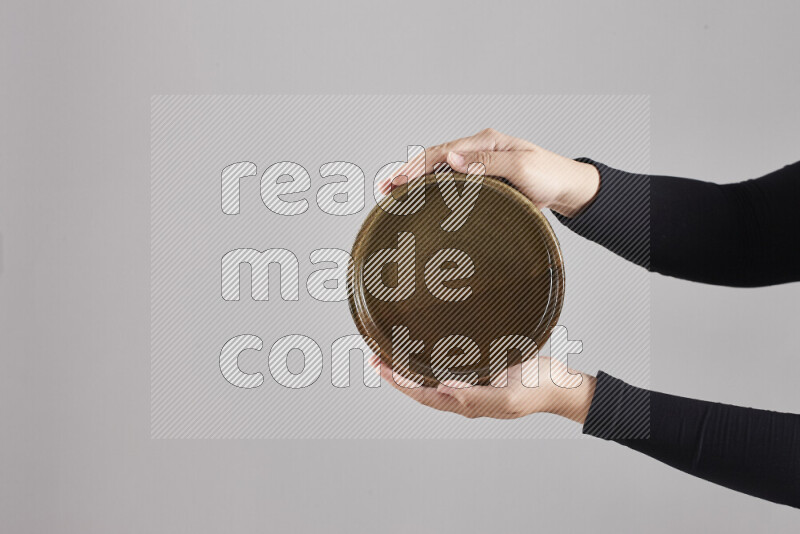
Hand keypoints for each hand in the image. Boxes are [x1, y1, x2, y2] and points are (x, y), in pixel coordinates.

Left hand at [368, 354, 596, 423]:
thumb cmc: (536, 391)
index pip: (424, 395)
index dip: (401, 383)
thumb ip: (475, 397)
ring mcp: (473, 379)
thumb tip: (442, 389)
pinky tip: (424, 345)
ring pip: (432, 375)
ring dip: (410, 365)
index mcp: (467, 404)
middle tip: (374, 357)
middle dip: (397, 374)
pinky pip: (449, 363)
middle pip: (422, 387)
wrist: (561, 383)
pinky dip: (431, 356)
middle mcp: (465, 393)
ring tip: (389, 351)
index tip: (382, 367)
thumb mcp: (507, 398)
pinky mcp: (482, 365)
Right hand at [378, 128, 599, 216]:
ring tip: (394, 194)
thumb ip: (485, 163)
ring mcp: (481, 163)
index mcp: (486, 142)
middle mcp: (480, 149)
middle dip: (407, 172)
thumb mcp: (520, 167)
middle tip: (384, 189)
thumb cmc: (549, 176)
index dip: (416, 167)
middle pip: (435, 159)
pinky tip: (422, 197)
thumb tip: (450, 161)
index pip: (441, 152)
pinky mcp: (485, 179)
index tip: (396, 182)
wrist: (568, 188)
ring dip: (417, 180)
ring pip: (441, 170)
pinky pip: (453, 181)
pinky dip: (433, 187)